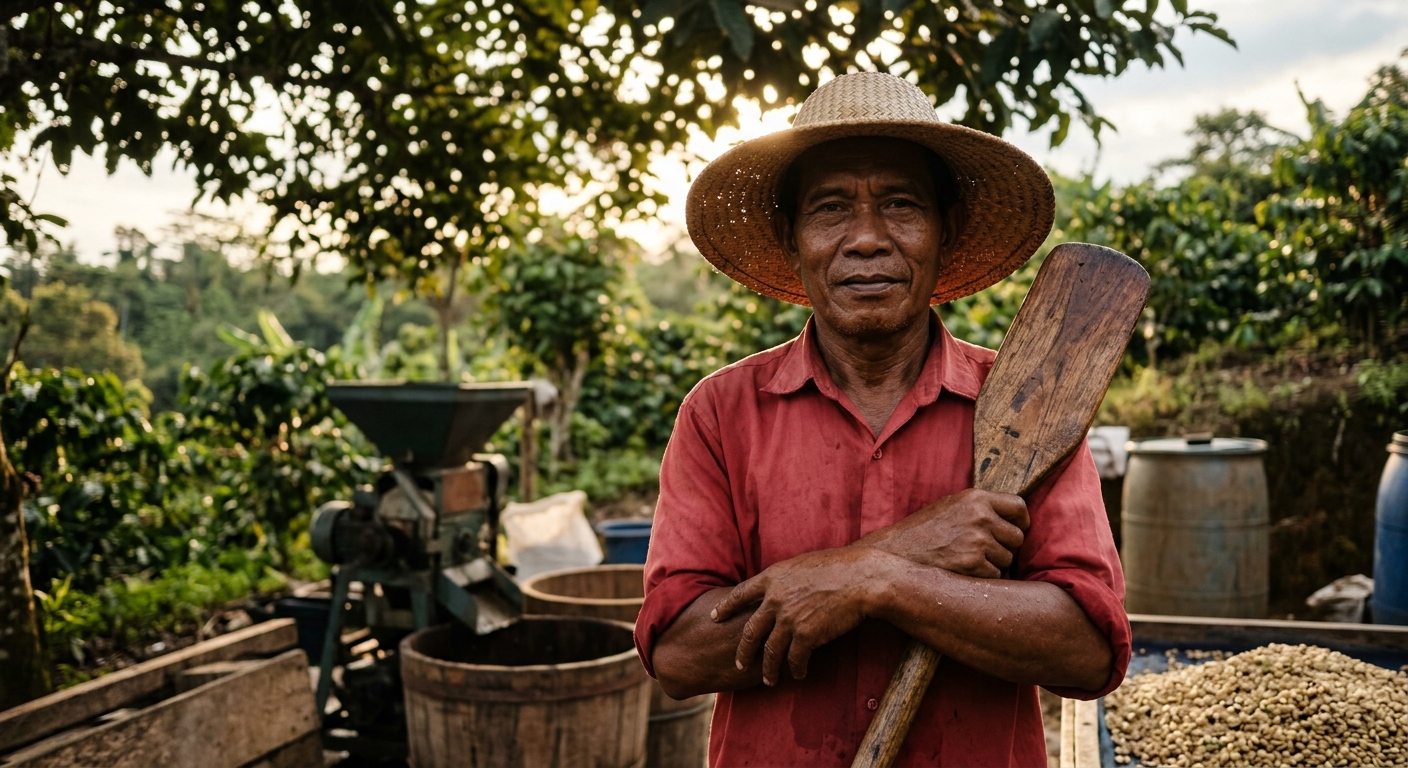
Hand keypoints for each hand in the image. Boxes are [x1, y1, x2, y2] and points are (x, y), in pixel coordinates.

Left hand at [710, 546, 898, 686]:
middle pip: (750, 631)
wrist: (861, 578)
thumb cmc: (838, 566)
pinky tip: (798, 674)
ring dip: (768, 669)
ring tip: (768, 680)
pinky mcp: (806, 634)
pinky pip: (795, 658)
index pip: (740, 594)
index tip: (715, 617)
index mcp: (772, 578)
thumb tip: (778, 586)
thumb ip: (785, 578)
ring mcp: (789, 618)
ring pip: (770, 651)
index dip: (725, 606)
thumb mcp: (801, 563)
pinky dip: (795, 669)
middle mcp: (775, 599)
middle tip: (739, 664)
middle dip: (743, 651)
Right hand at [857, 488, 1028, 577]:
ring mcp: (978, 541)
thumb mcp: (950, 507)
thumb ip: (979, 508)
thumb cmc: (921, 532)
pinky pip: (995, 576)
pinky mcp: (973, 565)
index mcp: (976, 498)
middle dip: (1005, 548)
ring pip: (1007, 560)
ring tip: (966, 561)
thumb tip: (1013, 521)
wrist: (894, 553)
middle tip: (984, 552)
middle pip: (1017, 537)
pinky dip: (983, 579)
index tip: (1014, 531)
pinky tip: (962, 573)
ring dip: (993, 565)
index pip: (1019, 507)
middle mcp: (980, 516)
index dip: (1020, 522)